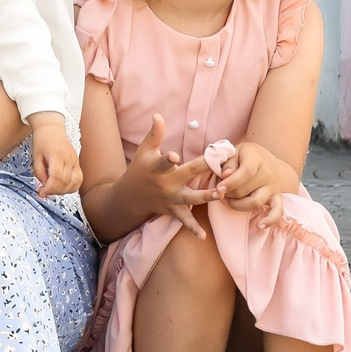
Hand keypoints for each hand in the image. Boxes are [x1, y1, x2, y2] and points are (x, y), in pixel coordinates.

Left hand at [28, 114, 81, 195]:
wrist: (52, 129)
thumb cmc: (42, 141)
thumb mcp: (36, 156)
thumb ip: (39, 172)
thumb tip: (45, 185)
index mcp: (57, 155)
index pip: (56, 177)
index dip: (49, 188)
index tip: (41, 192)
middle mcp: (69, 159)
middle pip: (65, 182)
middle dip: (54, 191)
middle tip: (44, 192)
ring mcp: (75, 161)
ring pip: (75, 183)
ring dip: (64, 191)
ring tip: (53, 190)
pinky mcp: (78, 163)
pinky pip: (79, 180)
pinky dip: (72, 187)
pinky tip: (63, 188)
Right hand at [118, 114, 214, 237]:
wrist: (130, 197)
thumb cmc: (140, 169)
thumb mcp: (144, 152)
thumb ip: (154, 134)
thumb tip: (158, 115)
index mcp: (156, 168)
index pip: (162, 162)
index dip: (167, 159)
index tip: (173, 156)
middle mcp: (164, 183)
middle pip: (185, 176)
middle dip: (202, 171)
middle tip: (219, 167)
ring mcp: (169, 198)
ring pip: (190, 198)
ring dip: (205, 197)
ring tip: (220, 195)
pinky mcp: (173, 210)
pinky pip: (184, 220)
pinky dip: (192, 229)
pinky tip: (203, 236)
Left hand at [211, 139, 299, 220]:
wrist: (268, 161)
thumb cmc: (245, 157)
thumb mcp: (235, 153)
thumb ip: (228, 163)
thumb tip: (225, 175)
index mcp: (256, 159)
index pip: (246, 172)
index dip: (231, 182)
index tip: (219, 189)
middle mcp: (268, 173)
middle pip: (245, 190)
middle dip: (228, 194)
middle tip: (220, 192)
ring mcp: (273, 187)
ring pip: (256, 202)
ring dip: (238, 205)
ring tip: (228, 201)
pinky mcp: (277, 197)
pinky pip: (277, 211)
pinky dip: (270, 220)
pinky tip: (259, 226)